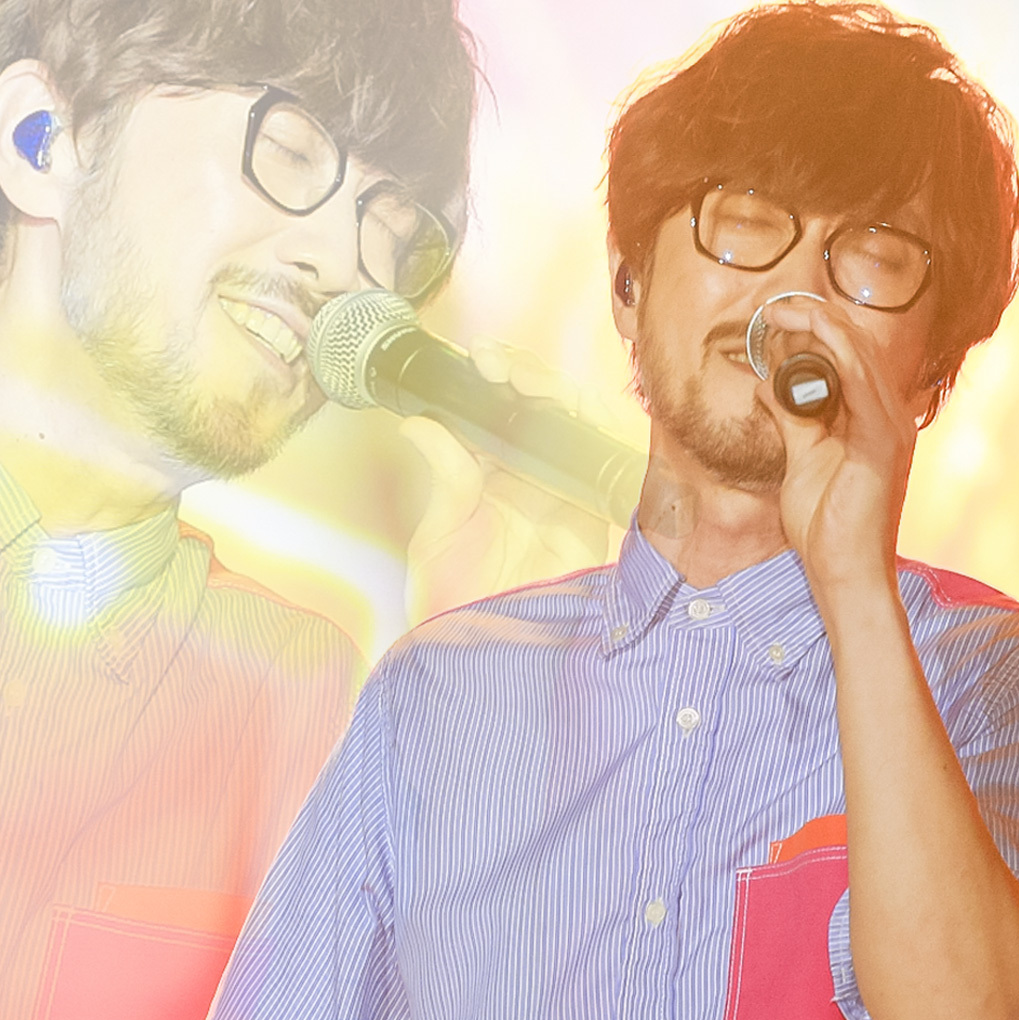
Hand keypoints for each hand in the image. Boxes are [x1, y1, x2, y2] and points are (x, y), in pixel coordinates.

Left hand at [402, 338, 632, 622]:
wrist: (489, 661)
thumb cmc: (455, 607)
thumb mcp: (439, 536)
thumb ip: (444, 477)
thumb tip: (417, 422)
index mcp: (489, 479)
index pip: (494, 415)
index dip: (487, 381)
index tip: (469, 358)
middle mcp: (530, 480)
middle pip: (538, 411)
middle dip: (522, 376)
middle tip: (493, 363)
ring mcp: (563, 495)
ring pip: (571, 426)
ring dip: (552, 394)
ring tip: (521, 378)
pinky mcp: (593, 516)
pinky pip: (601, 462)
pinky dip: (592, 430)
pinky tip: (568, 409)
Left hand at [747, 296, 926, 598]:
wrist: (844, 574)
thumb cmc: (826, 526)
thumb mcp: (800, 461)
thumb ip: (789, 420)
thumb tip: (765, 385)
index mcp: (872, 418)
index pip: (848, 356)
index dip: (813, 330)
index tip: (774, 319)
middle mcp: (889, 415)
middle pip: (856, 346)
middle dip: (814, 318)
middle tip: (772, 308)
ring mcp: (891, 428)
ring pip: (861, 355)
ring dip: (821, 325)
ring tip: (783, 311)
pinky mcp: (883, 443)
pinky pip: (863, 385)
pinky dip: (839, 352)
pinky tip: (815, 332)